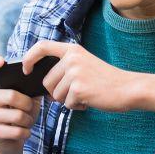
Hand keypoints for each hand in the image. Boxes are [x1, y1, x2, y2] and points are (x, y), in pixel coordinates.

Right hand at [0, 56, 40, 153]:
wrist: (12, 141)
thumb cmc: (21, 114)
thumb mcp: (27, 99)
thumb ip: (31, 89)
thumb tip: (44, 81)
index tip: (2, 61)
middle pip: (11, 95)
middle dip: (28, 104)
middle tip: (30, 109)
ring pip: (17, 115)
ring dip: (28, 120)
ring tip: (26, 122)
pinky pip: (16, 131)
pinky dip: (26, 132)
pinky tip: (24, 132)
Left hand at [23, 40, 141, 111]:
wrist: (128, 88)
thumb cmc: (105, 81)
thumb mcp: (84, 65)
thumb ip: (65, 69)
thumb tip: (45, 86)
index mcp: (72, 50)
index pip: (42, 46)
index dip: (29, 57)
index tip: (26, 69)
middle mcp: (72, 59)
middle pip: (47, 82)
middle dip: (58, 92)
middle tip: (78, 92)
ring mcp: (75, 73)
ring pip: (56, 95)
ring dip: (69, 100)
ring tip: (87, 94)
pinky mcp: (78, 88)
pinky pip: (67, 104)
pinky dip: (77, 107)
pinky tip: (90, 100)